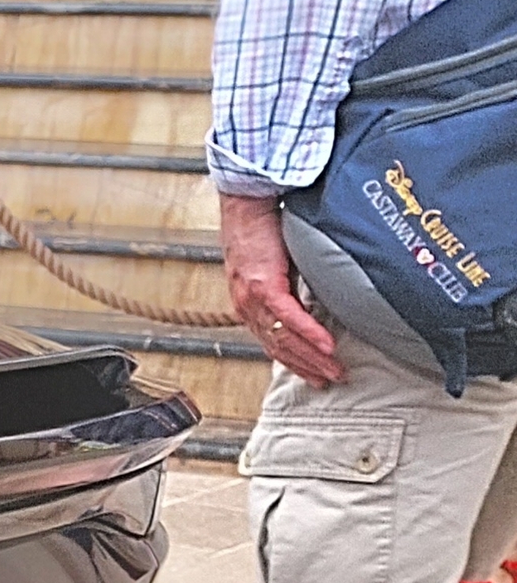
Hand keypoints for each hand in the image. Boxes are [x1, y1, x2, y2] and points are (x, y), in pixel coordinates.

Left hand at [222, 191, 345, 387]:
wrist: (249, 202)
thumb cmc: (264, 228)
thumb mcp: (278, 265)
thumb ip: (291, 286)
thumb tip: (316, 298)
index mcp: (250, 304)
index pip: (273, 342)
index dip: (295, 362)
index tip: (316, 375)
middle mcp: (247, 306)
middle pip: (279, 347)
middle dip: (307, 367)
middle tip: (331, 380)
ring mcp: (252, 298)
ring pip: (284, 339)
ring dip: (312, 357)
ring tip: (335, 370)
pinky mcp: (263, 285)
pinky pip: (289, 317)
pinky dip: (309, 333)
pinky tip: (327, 346)